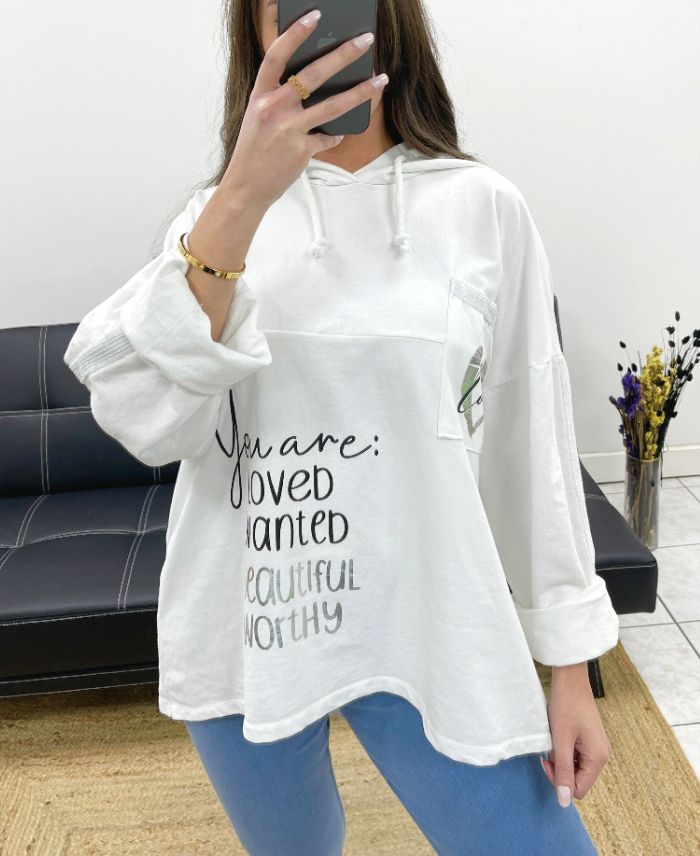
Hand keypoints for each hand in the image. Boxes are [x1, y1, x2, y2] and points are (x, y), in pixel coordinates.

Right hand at [221, 8, 387, 211]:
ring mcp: (289, 130)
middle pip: (313, 75)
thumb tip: (312, 82)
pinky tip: (340, 133)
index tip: (315, 16)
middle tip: (365, 40)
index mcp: (260, 95)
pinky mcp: (302, 151)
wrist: (246, 187)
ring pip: (332, 106)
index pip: (276, 55)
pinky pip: (328, 138)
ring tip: (380, 80)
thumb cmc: (254, 150)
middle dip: (343, 55)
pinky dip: (336, 135)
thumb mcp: (258, 117)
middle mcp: (274, 109)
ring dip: (360, 92)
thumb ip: (279, 98)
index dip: (295, 34)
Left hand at [540, 663, 612, 806]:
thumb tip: (564, 802)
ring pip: (575, 767)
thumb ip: (563, 772)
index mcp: (598, 758)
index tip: (547, 760)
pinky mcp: (589, 739)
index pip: (579, 789)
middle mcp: (602, 755)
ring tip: (554, 738)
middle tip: (548, 749)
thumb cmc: (565, 706)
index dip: (560, 780)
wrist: (570, 678)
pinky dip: (564, 749)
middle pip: (578, 779)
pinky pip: (576, 755)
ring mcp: (596, 746)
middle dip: (560, 769)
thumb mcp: (561, 741)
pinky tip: (558, 734)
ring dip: (561, 758)